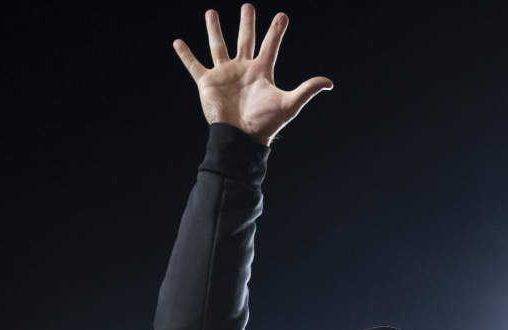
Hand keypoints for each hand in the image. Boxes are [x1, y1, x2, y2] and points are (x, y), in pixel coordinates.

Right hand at [173, 5, 332, 144]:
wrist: (241, 138)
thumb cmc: (265, 123)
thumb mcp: (289, 104)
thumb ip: (307, 90)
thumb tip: (329, 82)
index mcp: (261, 72)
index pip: (270, 45)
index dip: (276, 31)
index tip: (283, 15)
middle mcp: (242, 69)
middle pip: (245, 40)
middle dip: (247, 23)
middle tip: (248, 6)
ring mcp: (224, 74)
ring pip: (218, 46)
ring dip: (214, 30)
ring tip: (211, 12)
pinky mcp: (207, 83)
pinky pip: (194, 65)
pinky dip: (185, 55)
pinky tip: (178, 42)